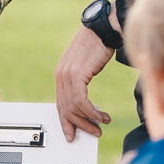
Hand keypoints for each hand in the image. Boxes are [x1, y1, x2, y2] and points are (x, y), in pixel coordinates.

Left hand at [55, 26, 115, 141]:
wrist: (103, 30)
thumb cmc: (97, 46)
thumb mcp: (85, 66)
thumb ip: (80, 81)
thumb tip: (84, 102)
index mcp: (61, 74)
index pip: (60, 104)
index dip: (66, 121)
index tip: (72, 134)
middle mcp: (61, 75)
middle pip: (65, 108)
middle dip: (79, 125)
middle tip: (93, 132)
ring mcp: (67, 75)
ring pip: (73, 107)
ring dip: (88, 120)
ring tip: (101, 124)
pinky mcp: (77, 74)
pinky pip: (81, 101)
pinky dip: (91, 112)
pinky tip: (101, 116)